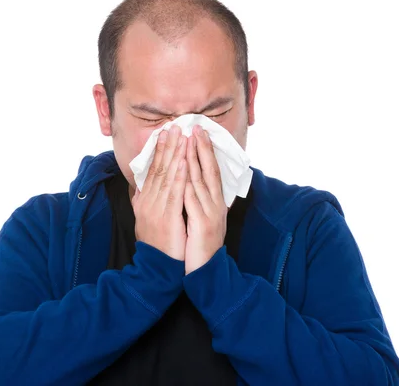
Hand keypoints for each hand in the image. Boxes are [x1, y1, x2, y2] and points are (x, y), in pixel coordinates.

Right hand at [131, 125, 187, 260]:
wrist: (155, 269)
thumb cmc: (156, 245)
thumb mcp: (145, 220)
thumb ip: (143, 202)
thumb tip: (140, 186)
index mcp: (143, 201)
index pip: (152, 171)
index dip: (159, 151)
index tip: (165, 133)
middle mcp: (147, 202)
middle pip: (158, 169)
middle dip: (167, 146)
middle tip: (174, 126)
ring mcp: (155, 209)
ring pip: (166, 176)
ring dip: (175, 155)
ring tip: (181, 137)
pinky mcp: (167, 217)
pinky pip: (174, 192)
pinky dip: (180, 175)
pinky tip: (185, 162)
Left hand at [184, 125, 226, 273]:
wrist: (206, 270)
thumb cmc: (199, 243)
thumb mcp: (198, 218)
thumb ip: (193, 200)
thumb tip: (186, 182)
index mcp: (214, 201)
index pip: (209, 170)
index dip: (203, 150)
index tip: (195, 132)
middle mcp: (215, 204)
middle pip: (209, 171)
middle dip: (201, 148)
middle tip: (194, 128)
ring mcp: (210, 214)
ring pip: (201, 182)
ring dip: (194, 162)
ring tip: (187, 143)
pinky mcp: (203, 225)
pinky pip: (194, 202)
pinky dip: (188, 187)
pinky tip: (182, 173)